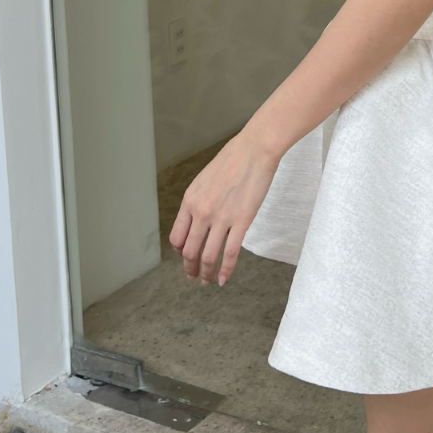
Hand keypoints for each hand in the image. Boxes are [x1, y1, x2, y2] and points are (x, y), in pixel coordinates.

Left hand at [168, 130, 278, 286]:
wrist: (255, 150)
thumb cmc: (233, 159)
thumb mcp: (205, 179)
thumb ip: (199, 201)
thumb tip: (199, 218)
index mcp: (190, 201)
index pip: (177, 237)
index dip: (180, 252)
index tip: (186, 257)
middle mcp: (201, 212)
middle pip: (189, 251)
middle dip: (190, 268)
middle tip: (193, 277)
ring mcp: (221, 219)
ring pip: (208, 256)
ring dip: (206, 273)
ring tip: (207, 282)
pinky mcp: (241, 222)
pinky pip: (230, 253)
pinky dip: (225, 270)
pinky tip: (223, 279)